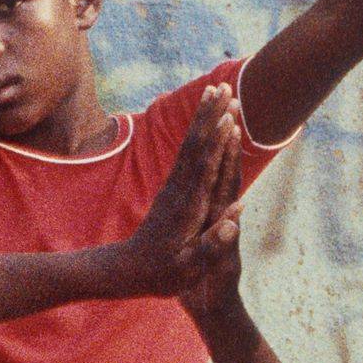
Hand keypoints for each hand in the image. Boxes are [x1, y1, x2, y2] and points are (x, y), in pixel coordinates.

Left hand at [113, 86, 245, 301]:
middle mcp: (179, 191)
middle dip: (211, 115)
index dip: (218, 142)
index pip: (205, 168)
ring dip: (203, 116)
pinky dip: (197, 132)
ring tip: (214, 90)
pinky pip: (187, 153)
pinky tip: (204, 120)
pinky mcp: (171, 188)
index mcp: (188, 209)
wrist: (126, 271)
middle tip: (224, 87)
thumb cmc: (161, 275)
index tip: (229, 117)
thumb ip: (212, 245)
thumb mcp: (188, 270)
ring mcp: (173, 187)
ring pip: (190, 144)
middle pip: (196, 146)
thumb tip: (236, 217)